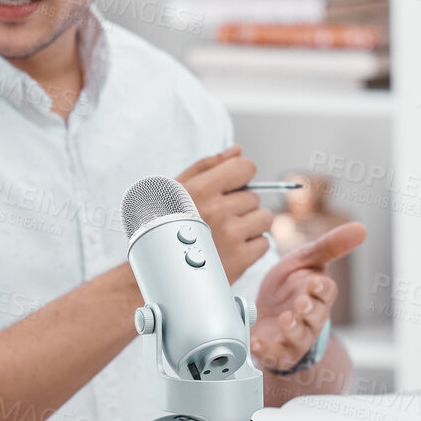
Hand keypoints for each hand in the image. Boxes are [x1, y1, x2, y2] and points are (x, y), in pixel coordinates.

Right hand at [175, 145, 271, 283]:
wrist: (156, 270)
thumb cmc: (164, 225)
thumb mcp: (176, 190)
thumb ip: (207, 166)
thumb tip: (237, 150)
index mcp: (201, 189)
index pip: (245, 167)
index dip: (240, 176)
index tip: (230, 188)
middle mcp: (218, 210)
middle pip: (253, 196)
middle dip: (240, 206)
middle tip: (218, 219)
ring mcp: (231, 235)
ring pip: (264, 218)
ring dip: (250, 226)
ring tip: (227, 235)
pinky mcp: (240, 259)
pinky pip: (264, 244)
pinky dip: (251, 248)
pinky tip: (229, 251)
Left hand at [251, 223, 366, 371]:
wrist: (264, 315)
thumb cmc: (287, 288)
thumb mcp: (304, 262)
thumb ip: (328, 247)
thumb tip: (361, 228)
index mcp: (318, 296)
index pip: (326, 292)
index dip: (322, 288)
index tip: (315, 282)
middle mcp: (309, 319)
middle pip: (316, 317)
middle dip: (310, 310)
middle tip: (301, 302)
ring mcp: (293, 338)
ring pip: (299, 338)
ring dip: (293, 330)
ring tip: (285, 320)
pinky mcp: (275, 351)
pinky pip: (273, 355)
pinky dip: (265, 351)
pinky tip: (254, 342)